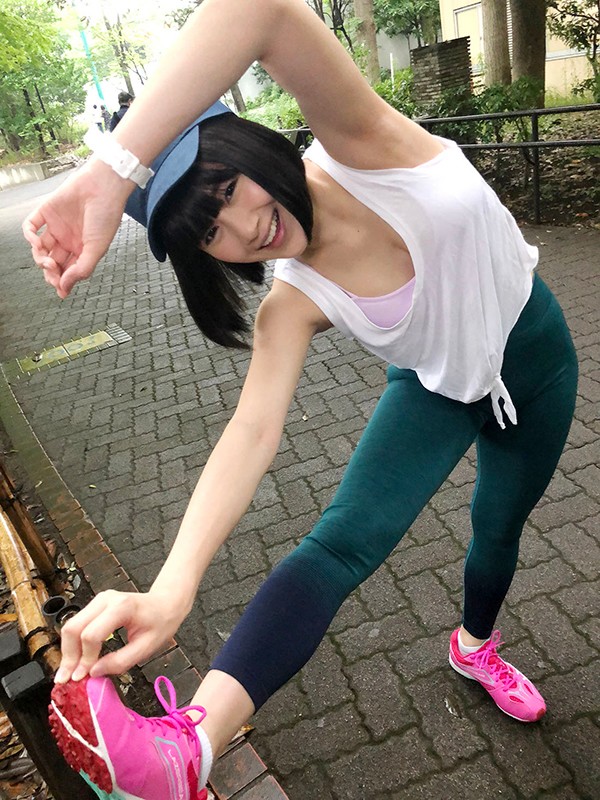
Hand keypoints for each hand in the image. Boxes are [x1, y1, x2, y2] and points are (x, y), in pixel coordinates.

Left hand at [22, 160, 132, 298]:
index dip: (63, 282)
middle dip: (51, 272)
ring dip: (40, 257)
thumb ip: (82, 269)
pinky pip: (31, 227)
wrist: (103, 186)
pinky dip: (29, 236)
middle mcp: (68, 239)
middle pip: (53, 262)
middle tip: (53, 274)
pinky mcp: (46, 212)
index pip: (68, 270)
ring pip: (40, 248)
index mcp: (83, 249)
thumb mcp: (97, 249)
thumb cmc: (106, 215)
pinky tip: (35, 242)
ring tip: (46, 261)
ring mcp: (56, 226)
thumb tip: (66, 286)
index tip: (61, 290)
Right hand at [54, 589, 184, 683]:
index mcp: (121, 607)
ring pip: (71, 625)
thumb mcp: (147, 647)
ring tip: (68, 674)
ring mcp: (98, 600)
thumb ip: (120, 661)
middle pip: (74, 628)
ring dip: (68, 651)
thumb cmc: (160, 623)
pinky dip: (74, 644)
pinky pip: (78, 624)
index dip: (84, 659)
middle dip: (68, 656)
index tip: (82, 678)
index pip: (91, 635)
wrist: (166, 603)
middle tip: (65, 680)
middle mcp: (105, 600)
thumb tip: (93, 673)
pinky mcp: (95, 605)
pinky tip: (76, 660)